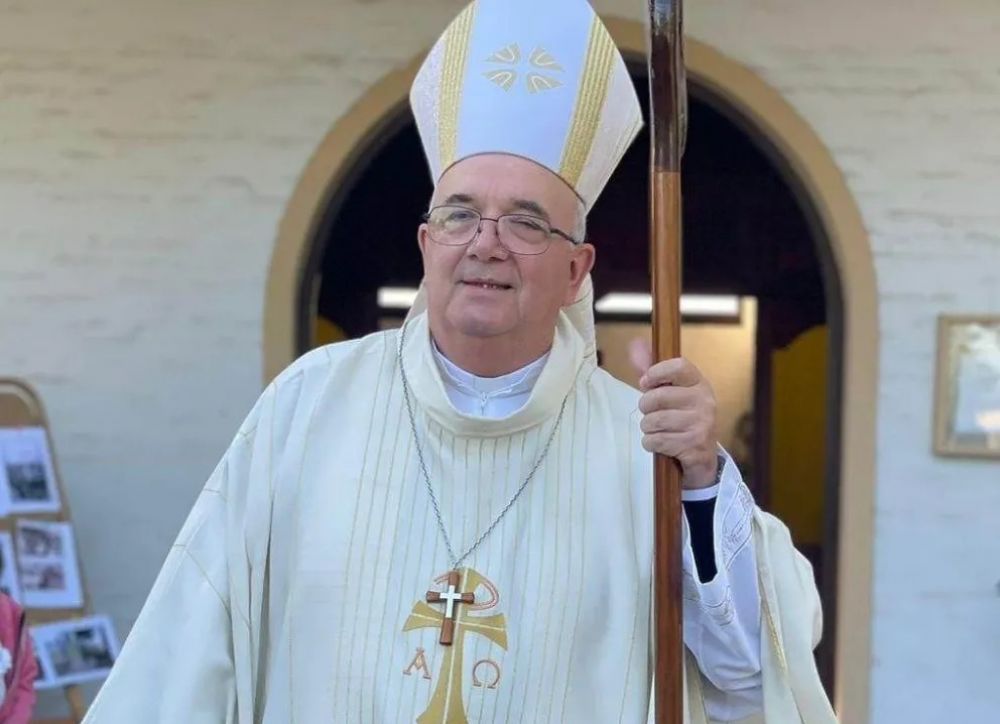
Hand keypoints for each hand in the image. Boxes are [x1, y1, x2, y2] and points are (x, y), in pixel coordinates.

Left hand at [629, 339, 719, 488]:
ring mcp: (701, 424)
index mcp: (699, 382)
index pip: (678, 366)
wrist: (702, 455)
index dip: (656, 373)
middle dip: (645, 408)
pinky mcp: (694, 445)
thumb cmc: (681, 417)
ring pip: (654, 421)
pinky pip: (656, 440)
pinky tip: (661, 443)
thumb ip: (651, 369)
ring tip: (658, 429)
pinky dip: (651, 444)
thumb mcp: (670, 391)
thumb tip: (635, 343)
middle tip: (652, 413)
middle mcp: (704, 401)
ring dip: (648, 428)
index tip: (646, 383)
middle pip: (657, 397)